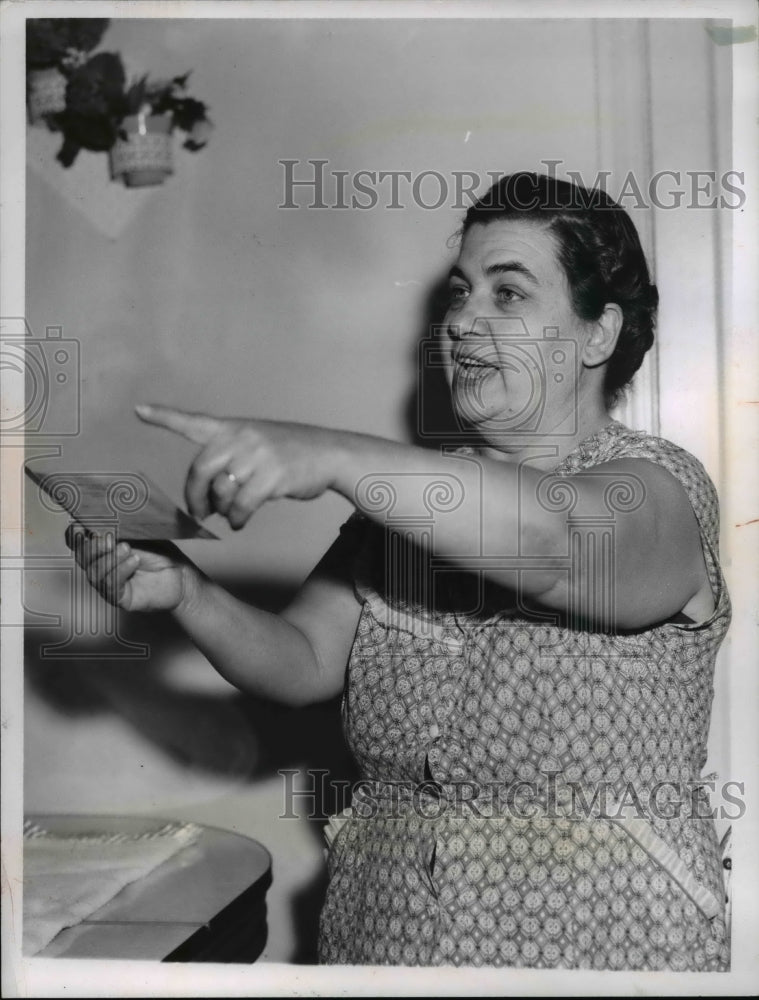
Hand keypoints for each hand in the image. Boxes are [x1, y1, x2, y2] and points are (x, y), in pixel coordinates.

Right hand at [65, 525, 195, 612]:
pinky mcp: (119, 598)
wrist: (181, 575)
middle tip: (110, 538)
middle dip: (92, 547)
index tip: (81, 526)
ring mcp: (108, 583)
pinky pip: (110, 585)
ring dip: (110, 558)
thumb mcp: (138, 534)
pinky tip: (134, 562)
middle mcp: (101, 566)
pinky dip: (120, 570)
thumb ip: (119, 527)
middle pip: (82, 557)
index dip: (74, 535)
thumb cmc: (160, 553)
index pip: (76, 542)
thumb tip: (100, 519)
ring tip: (128, 549)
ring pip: (94, 572)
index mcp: (102, 548)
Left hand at [135, 404, 343, 529]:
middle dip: (195, 497)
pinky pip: (242, 506)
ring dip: (223, 511)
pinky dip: (238, 519)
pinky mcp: (272, 476)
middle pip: (200, 471)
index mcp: (234, 428)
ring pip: (222, 492)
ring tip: (232, 515)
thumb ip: (232, 459)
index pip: (192, 421)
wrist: (330, 453)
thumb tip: (211, 499)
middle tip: (200, 513)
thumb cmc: (292, 453)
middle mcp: (241, 437)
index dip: (163, 416)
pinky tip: (241, 522)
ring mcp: (257, 455)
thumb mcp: (259, 442)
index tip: (138, 409)